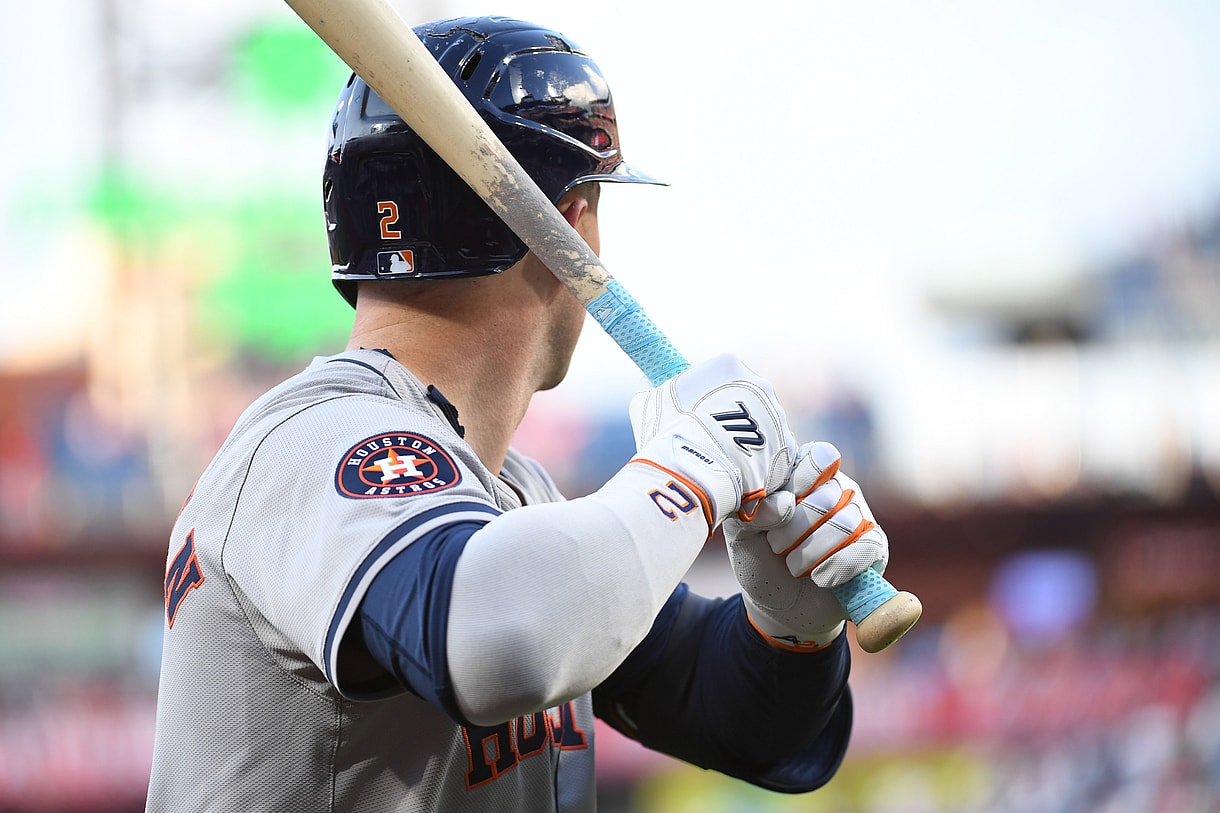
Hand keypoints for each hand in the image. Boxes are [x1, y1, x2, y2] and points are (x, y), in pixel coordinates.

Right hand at [629, 354, 795, 526]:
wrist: (694, 472)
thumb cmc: (667, 433)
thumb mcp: (647, 401)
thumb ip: (651, 386)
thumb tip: (648, 380)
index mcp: (729, 365)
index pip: (723, 373)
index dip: (709, 394)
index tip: (698, 412)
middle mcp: (760, 384)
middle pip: (747, 398)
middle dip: (731, 417)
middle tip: (710, 438)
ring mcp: (777, 415)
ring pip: (761, 426)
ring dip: (745, 439)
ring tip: (722, 460)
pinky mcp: (786, 446)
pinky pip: (772, 452)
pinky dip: (758, 462)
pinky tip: (738, 472)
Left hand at [723, 441, 888, 649]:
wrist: (780, 605)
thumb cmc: (760, 559)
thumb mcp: (742, 534)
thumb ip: (753, 511)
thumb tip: (782, 503)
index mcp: (805, 474)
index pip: (820, 456)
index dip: (803, 477)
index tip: (782, 503)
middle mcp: (837, 489)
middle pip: (829, 495)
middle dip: (794, 528)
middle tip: (776, 545)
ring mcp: (859, 516)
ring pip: (846, 523)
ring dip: (810, 552)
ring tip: (792, 564)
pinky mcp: (874, 547)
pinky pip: (866, 548)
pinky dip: (836, 566)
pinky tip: (818, 577)